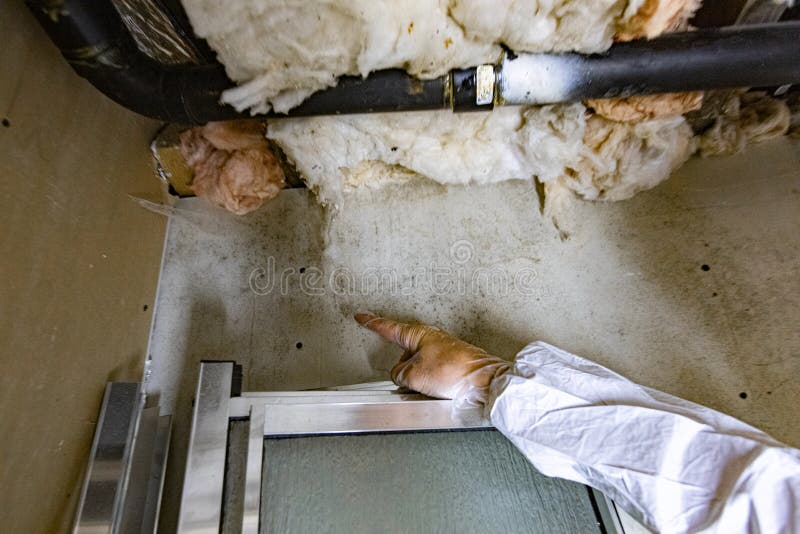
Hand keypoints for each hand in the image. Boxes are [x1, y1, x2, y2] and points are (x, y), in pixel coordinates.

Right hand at [355, 313, 509, 405]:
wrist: (484, 381)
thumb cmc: (454, 372)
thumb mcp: (414, 376)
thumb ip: (398, 374)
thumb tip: (401, 376)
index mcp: (417, 334)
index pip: (388, 327)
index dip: (372, 323)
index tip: (362, 316)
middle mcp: (429, 339)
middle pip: (403, 353)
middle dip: (401, 368)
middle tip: (406, 381)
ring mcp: (441, 351)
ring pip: (417, 367)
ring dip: (417, 379)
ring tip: (429, 389)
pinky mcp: (450, 364)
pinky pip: (430, 374)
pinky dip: (429, 383)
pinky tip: (438, 391)